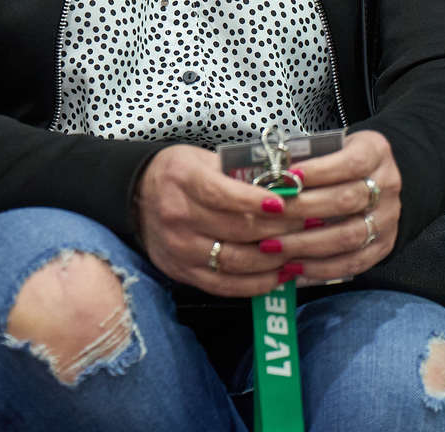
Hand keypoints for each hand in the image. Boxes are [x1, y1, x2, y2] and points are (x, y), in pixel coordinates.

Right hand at [135, 144, 305, 296]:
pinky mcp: (181, 272)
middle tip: (308, 225)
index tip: (287, 203)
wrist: (136, 197)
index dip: (258, 201)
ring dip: (274, 259)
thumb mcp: (203, 159)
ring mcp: (178, 248)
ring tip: (298, 251)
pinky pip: (225, 285)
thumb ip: (240, 171)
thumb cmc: (179, 175)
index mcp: (182, 180)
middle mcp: (177, 216)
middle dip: (280, 229)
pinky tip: (278, 275)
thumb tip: (289, 180)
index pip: (225, 195)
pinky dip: (257, 283)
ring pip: (236, 261)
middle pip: (238, 230)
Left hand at [274, 130, 401, 285]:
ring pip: (349, 236)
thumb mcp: (331, 146)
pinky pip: (353, 262)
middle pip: (347, 200)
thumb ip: (307, 157)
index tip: (287, 177)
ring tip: (272, 246)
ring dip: (306, 243)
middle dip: (303, 208)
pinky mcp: (383, 246)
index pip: (351, 163)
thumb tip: (268, 174)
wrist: (377, 180)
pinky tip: (293, 266)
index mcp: (375, 153)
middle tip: (268, 213)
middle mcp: (387, 187)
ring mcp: (388, 219)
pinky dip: (320, 267)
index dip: (319, 171)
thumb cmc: (341, 161)